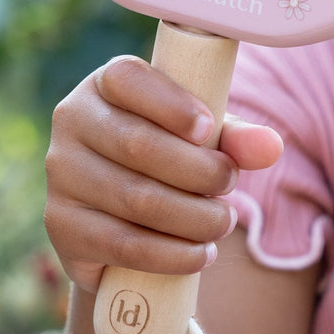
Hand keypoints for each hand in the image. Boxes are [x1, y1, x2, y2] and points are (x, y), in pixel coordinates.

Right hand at [45, 54, 282, 292]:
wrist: (118, 217)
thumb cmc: (168, 155)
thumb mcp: (200, 136)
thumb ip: (235, 136)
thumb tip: (272, 147)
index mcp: (105, 83)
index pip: (129, 79)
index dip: (171, 104)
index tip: (209, 129)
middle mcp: (72, 120)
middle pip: (138, 144)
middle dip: (197, 169)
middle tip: (230, 184)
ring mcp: (61, 174)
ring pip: (135, 198)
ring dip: (192, 216)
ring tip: (224, 222)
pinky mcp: (62, 225)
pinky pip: (123, 243)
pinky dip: (171, 253)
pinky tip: (202, 253)